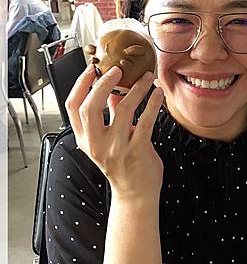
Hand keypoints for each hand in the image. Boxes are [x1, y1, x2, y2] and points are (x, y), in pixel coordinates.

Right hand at [66, 64, 164, 200]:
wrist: (135, 195)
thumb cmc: (122, 166)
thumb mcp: (107, 141)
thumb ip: (108, 117)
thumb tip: (112, 92)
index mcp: (85, 139)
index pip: (72, 107)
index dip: (80, 85)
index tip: (92, 69)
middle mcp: (97, 144)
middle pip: (90, 107)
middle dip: (103, 84)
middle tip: (117, 69)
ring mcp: (116, 148)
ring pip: (122, 109)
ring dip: (136, 89)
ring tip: (147, 77)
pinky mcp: (137, 151)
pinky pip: (145, 121)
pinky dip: (152, 103)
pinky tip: (157, 93)